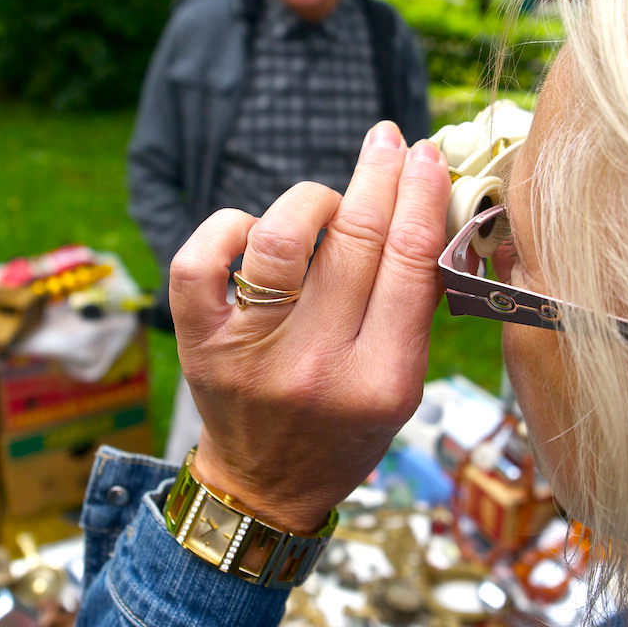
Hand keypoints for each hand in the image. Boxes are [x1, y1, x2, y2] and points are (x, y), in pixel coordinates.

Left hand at [169, 121, 451, 531]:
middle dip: (378, 176)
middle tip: (389, 141)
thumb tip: (427, 209)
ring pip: (278, 238)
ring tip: (326, 205)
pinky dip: (228, 227)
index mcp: (380, 379)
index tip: (426, 156)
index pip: (408, 264)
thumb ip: (416, 307)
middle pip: (354, 243)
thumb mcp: (403, 386)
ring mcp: (250, 352)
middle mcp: (314, 366)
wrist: (266, 484)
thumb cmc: (344, 428)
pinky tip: (253, 233)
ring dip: (311, 201)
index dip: (420, 196)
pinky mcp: (199, 341)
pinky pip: (200, 260)